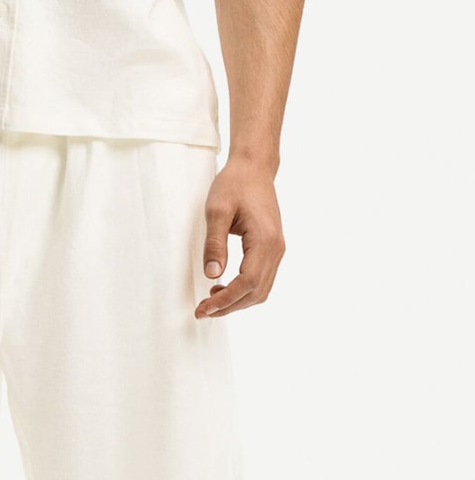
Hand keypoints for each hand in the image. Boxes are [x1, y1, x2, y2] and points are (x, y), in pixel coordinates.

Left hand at [195, 157, 285, 318]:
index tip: (204, 308)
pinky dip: (243, 292)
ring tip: (210, 301)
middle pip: (255, 292)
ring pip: (261, 291)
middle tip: (202, 311)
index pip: (247, 282)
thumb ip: (214, 244)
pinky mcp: (272, 250)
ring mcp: (277, 250)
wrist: (253, 168)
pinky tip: (223, 288)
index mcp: (265, 239)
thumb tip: (212, 275)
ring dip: (236, 302)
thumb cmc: (234, 184)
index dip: (225, 299)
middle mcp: (276, 248)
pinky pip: (261, 281)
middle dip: (228, 307)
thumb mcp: (216, 211)